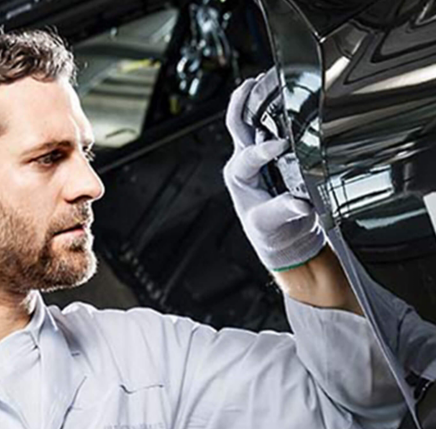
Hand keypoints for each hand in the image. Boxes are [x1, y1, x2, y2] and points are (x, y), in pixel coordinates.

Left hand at [223, 71, 324, 271]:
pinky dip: (275, 108)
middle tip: (255, 82)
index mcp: (239, 177)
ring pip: (251, 120)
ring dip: (258, 98)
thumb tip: (299, 204)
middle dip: (243, 101)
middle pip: (237, 124)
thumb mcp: (272, 226)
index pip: (247, 156)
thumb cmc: (273, 234)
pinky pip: (271, 126)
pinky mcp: (274, 154)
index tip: (280, 146)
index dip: (262, 150)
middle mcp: (243, 162)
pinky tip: (287, 94)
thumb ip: (283, 212)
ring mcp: (258, 155)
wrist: (284, 240)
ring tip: (267, 78)